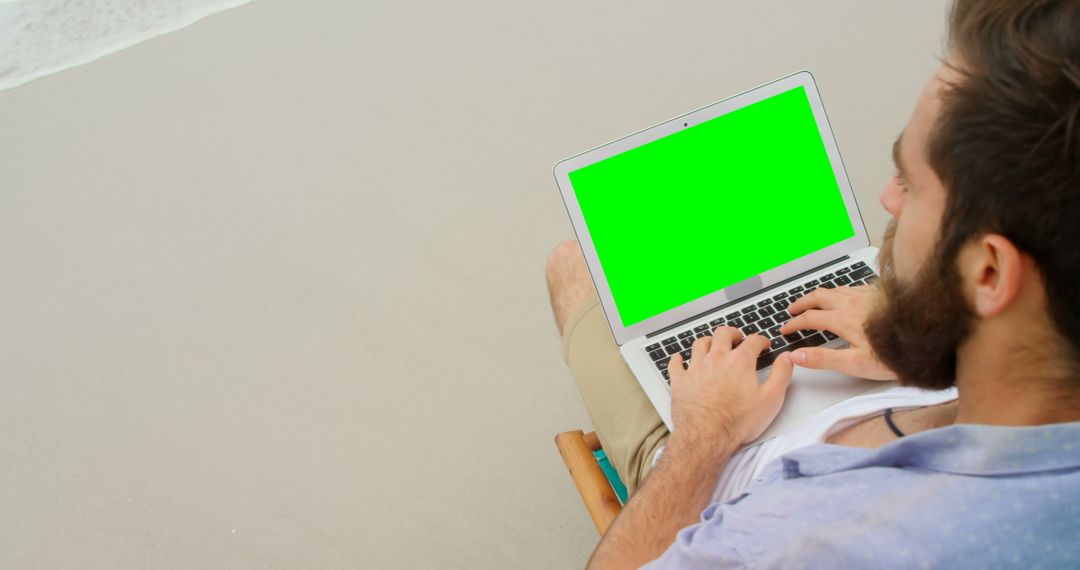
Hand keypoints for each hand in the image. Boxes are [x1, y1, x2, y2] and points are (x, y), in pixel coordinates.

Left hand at [668, 327, 793, 447]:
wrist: (707, 436)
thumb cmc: (737, 421)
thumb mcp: (771, 399)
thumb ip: (781, 375)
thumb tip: (787, 358)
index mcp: (740, 361)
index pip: (753, 341)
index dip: (761, 340)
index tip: (763, 344)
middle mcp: (716, 359)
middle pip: (723, 334)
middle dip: (733, 333)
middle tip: (737, 337)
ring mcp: (696, 368)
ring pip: (700, 343)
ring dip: (708, 341)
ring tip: (712, 344)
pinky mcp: (680, 381)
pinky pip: (675, 364)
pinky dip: (678, 360)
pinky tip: (680, 360)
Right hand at [781, 286, 897, 379]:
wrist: (931, 340)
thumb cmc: (897, 354)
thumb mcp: (855, 364)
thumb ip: (823, 359)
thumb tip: (796, 355)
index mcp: (844, 318)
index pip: (810, 318)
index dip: (794, 323)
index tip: (785, 329)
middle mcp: (854, 302)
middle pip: (820, 296)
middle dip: (803, 302)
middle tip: (793, 309)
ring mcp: (869, 296)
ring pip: (837, 289)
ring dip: (820, 295)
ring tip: (815, 300)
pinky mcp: (883, 294)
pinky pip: (855, 287)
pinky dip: (841, 291)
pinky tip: (848, 296)